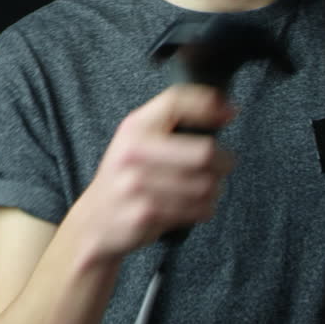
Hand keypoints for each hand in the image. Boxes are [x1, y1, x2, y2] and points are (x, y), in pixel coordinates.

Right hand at [74, 84, 236, 260]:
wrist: (95, 221)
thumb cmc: (125, 177)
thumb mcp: (136, 140)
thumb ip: (169, 122)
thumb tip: (224, 108)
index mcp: (134, 127)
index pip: (177, 102)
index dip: (209, 104)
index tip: (230, 112)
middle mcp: (134, 152)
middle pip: (203, 152)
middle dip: (224, 160)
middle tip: (225, 163)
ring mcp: (138, 185)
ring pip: (205, 185)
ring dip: (216, 189)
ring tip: (209, 188)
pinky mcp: (146, 214)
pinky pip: (196, 210)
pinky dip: (205, 209)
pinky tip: (196, 207)